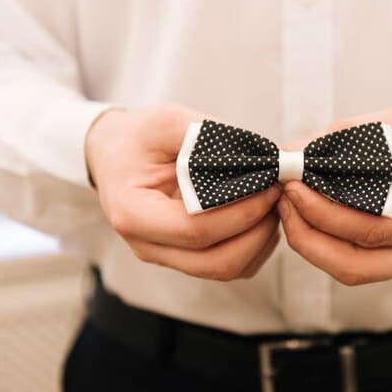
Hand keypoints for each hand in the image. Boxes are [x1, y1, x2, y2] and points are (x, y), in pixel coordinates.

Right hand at [86, 104, 281, 279]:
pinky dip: (255, 246)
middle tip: (277, 195)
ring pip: (228, 269)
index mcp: (134, 214)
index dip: (243, 211)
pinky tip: (261, 215)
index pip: (198, 230)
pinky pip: (229, 266)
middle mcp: (149, 246)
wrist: (114, 155)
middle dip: (259, 230)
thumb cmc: (138, 138)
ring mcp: (167, 256)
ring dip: (261, 240)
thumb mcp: (168, 122)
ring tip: (272, 203)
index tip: (270, 184)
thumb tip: (267, 155)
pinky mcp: (185, 257)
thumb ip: (214, 136)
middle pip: (218, 262)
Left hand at [278, 107, 391, 284]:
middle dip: (309, 237)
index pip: (374, 230)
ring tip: (289, 207)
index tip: (293, 186)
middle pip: (357, 265)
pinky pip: (356, 262)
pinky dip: (325, 243)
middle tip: (283, 201)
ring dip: (312, 243)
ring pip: (352, 270)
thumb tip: (290, 154)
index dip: (325, 212)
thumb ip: (343, 139)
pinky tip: (307, 215)